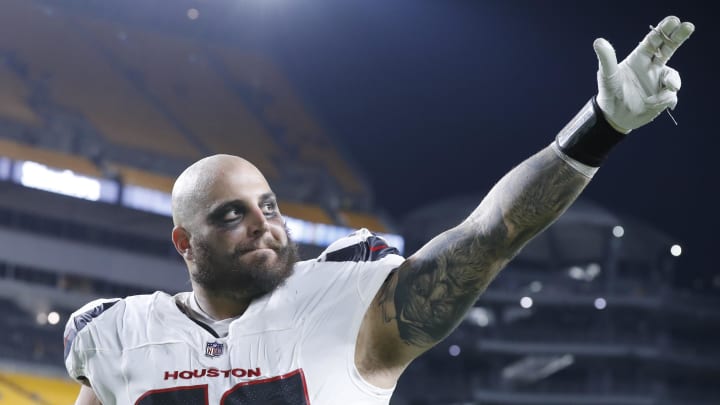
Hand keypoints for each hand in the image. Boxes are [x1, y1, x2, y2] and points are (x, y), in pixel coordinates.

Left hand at [593, 16, 693, 132]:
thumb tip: (599, 41)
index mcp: (639, 58)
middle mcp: (652, 66)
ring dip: (667, 84)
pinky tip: (649, 104)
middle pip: (670, 47)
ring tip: (649, 99)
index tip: (673, 21)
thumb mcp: (607, 75)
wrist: (614, 116)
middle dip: (679, 36)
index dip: (664, 29)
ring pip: (673, 76)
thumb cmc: (609, 92)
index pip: (654, 40)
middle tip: (688, 26)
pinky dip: (660, 101)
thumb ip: (606, 59)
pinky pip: (671, 95)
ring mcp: (659, 80)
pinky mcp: (664, 96)